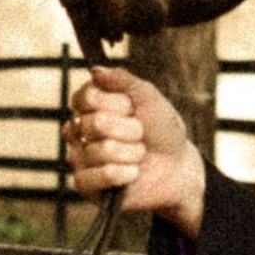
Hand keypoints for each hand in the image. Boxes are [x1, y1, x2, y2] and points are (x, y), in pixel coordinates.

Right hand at [66, 64, 208, 238]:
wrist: (177, 167)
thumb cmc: (161, 130)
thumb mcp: (148, 97)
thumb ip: (123, 81)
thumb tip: (96, 70)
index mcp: (88, 105)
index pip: (86, 97)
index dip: (117, 104)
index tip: (132, 108)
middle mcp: (78, 129)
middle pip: (96, 123)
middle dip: (131, 130)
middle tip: (140, 135)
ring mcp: (79, 157)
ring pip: (103, 150)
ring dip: (133, 153)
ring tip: (139, 155)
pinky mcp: (84, 184)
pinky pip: (100, 176)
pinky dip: (126, 174)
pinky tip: (132, 174)